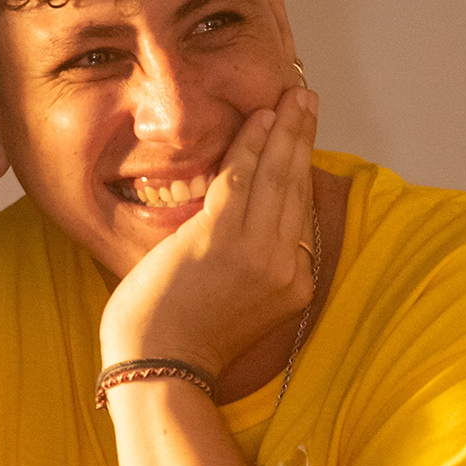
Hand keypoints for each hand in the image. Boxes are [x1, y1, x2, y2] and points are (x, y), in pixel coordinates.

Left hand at [98, 80, 319, 375]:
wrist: (158, 367)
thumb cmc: (184, 337)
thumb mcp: (237, 300)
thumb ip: (252, 260)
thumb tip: (248, 213)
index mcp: (293, 286)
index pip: (300, 214)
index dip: (301, 168)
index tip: (302, 136)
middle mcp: (284, 268)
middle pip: (296, 189)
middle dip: (302, 137)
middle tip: (307, 100)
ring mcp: (255, 254)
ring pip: (275, 176)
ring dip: (283, 130)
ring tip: (291, 98)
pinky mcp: (220, 239)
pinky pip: (239, 177)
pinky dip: (250, 143)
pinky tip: (258, 119)